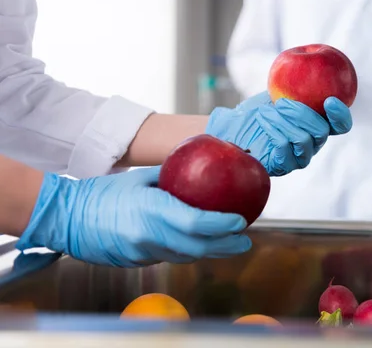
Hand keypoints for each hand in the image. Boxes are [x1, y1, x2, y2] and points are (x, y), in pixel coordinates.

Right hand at [15, 167, 250, 266]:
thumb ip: (171, 176)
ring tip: (230, 243)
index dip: (222, 225)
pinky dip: (188, 252)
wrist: (68, 219)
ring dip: (210, 252)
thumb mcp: (140, 178)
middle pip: (198, 247)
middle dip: (226, 246)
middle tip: (245, 241)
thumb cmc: (104, 193)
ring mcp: (142, 252)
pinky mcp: (137, 262)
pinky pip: (170, 258)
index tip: (240, 220)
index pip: (197, 223)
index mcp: (151, 209)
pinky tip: (200, 246)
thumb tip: (200, 168)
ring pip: (186, 256)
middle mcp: (149, 235)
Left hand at [206, 91, 351, 176]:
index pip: (340, 126)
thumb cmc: (254, 111)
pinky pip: (285, 150)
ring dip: (283, 121)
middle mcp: (312, 144)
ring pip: (304, 140)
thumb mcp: (274, 92)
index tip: (330, 100)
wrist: (231, 131)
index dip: (341, 115)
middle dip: (302, 113)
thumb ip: (293, 83)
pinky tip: (262, 120)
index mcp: (316, 126)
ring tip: (265, 111)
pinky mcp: (282, 167)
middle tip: (282, 102)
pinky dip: (274, 131)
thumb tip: (306, 57)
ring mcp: (298, 158)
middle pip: (322, 132)